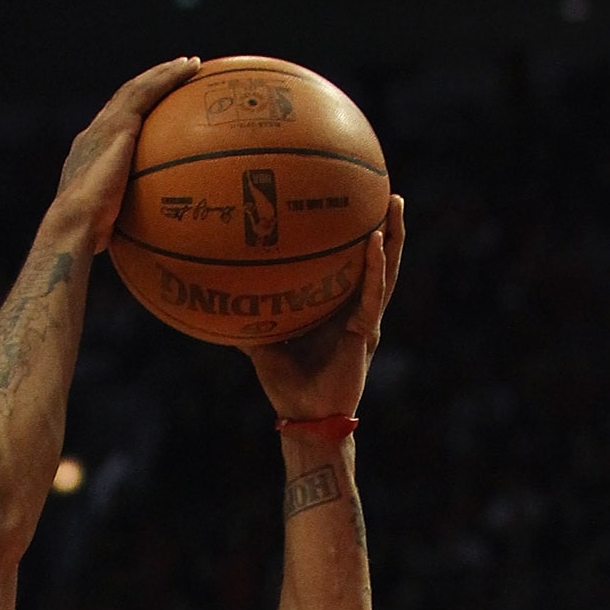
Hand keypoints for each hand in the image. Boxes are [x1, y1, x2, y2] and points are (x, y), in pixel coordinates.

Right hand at [54, 61, 200, 252]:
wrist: (74, 223)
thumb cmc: (90, 238)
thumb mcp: (109, 228)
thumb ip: (125, 225)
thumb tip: (147, 247)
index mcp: (89, 154)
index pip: (113, 127)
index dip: (134, 115)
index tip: (155, 110)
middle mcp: (94, 133)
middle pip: (126, 99)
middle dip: (151, 84)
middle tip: (177, 75)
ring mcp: (105, 125)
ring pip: (138, 87)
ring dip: (164, 73)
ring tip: (190, 65)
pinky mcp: (119, 124)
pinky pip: (148, 92)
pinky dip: (168, 77)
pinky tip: (190, 70)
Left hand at [250, 197, 404, 422]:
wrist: (305, 419)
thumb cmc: (286, 387)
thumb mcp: (261, 344)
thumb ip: (246, 320)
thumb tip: (214, 298)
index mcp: (338, 310)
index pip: (352, 267)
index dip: (358, 237)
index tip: (357, 202)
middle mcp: (356, 311)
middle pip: (377, 260)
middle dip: (385, 225)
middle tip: (387, 190)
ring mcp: (364, 321)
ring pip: (385, 271)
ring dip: (392, 236)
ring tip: (394, 203)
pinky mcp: (365, 333)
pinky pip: (372, 293)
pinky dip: (375, 267)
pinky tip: (375, 239)